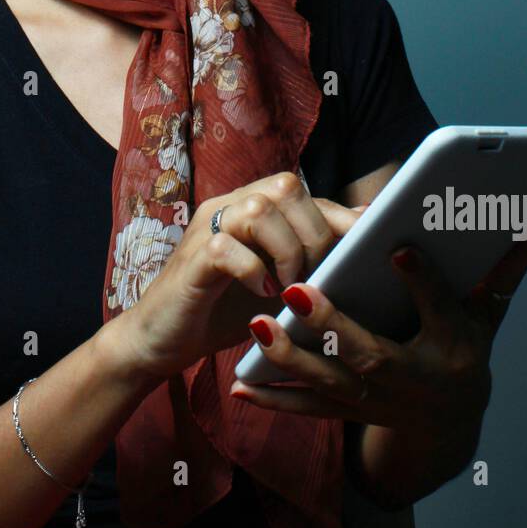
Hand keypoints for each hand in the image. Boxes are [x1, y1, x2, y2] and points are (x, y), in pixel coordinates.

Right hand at [114, 171, 369, 380]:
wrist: (160, 341)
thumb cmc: (224, 310)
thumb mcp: (279, 281)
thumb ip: (313, 253)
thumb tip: (366, 223)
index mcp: (251, 208)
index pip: (303, 192)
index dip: (337, 216)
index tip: (364, 246)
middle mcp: (228, 209)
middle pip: (284, 187)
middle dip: (313, 233)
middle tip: (314, 276)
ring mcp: (207, 231)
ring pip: (257, 210)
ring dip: (286, 251)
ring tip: (289, 287)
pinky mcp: (190, 261)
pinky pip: (225, 248)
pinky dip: (253, 271)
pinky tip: (263, 294)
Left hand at [229, 223, 526, 437]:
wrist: (448, 425)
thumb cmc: (464, 353)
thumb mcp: (484, 316)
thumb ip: (499, 273)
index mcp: (447, 350)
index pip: (438, 312)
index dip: (422, 283)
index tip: (399, 248)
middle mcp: (409, 381)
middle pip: (368, 354)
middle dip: (331, 325)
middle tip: (296, 291)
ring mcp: (375, 401)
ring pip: (330, 383)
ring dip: (290, 358)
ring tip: (258, 325)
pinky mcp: (347, 411)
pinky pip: (307, 409)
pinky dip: (273, 400)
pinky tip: (240, 385)